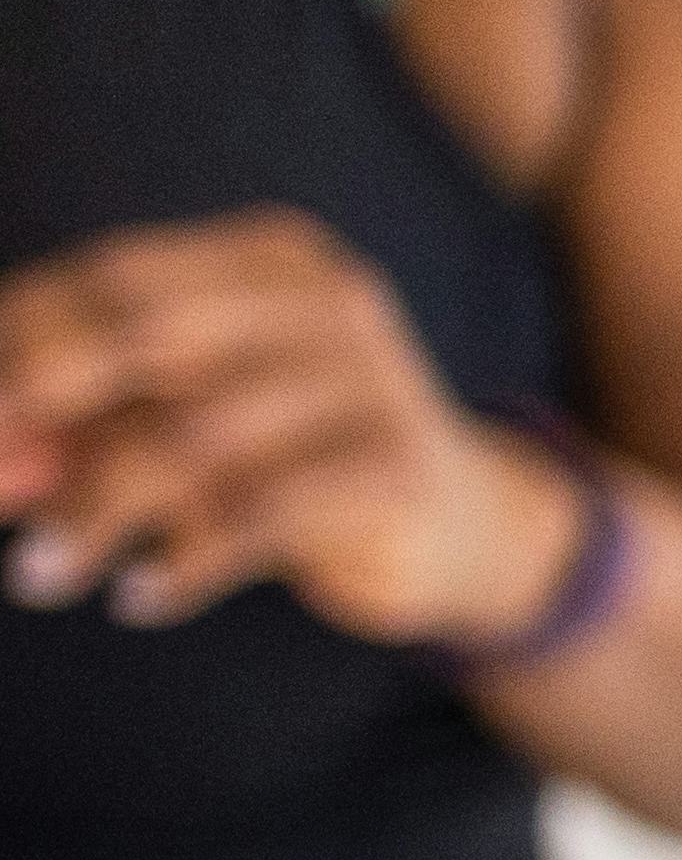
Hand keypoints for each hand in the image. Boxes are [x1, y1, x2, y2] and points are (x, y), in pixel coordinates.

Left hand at [0, 210, 586, 647]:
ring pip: (193, 437)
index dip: (19, 336)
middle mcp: (328, 303)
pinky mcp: (396, 471)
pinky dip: (183, 563)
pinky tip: (139, 598)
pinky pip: (260, 515)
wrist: (459, 524)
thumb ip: (89, 424)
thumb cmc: (293, 458)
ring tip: (35, 574)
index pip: (115, 278)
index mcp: (270, 262)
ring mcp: (372, 382)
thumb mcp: (186, 421)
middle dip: (37, 406)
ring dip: (93, 513)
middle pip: (148, 334)